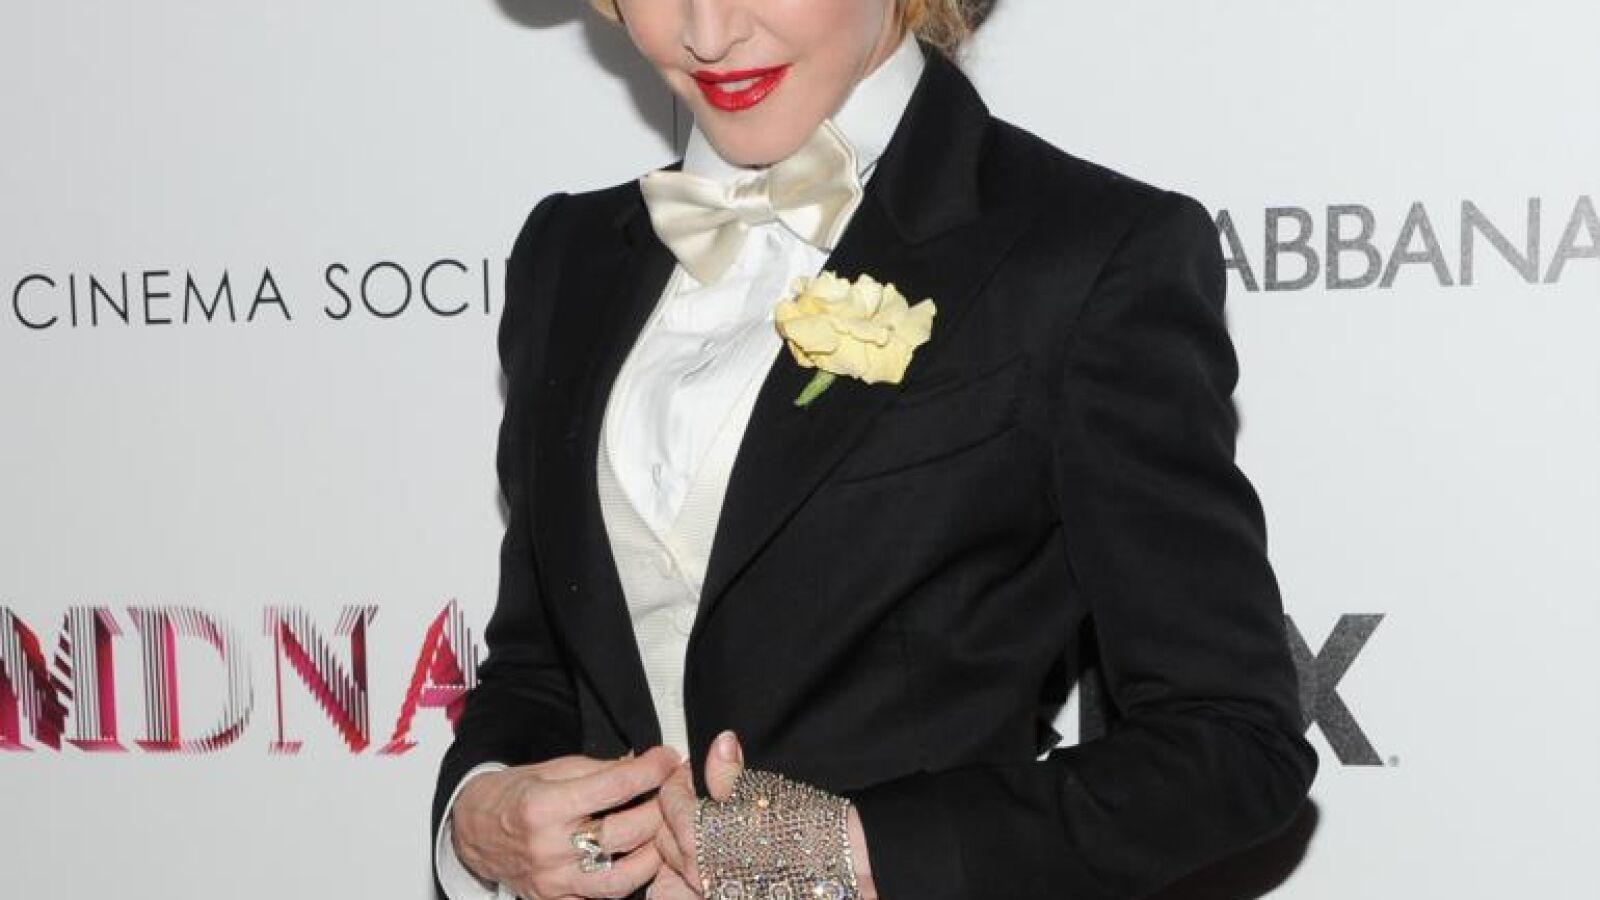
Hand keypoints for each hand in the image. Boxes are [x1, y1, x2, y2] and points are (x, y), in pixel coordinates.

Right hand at [449, 746, 680, 898]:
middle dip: (660, 809)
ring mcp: (553, 881)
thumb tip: (646, 765)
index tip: (668, 759)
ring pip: (623, 877)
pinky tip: (638, 858)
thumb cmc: (516, 794)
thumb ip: (600, 770)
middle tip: (672, 794)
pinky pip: (604, 898)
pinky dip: (629, 878)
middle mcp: (549, 848)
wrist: (475, 830)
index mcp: (545, 806)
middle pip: (626, 833)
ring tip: (661, 831)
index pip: (615, 786)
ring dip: (653, 853)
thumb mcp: (552, 769)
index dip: (651, 770)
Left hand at [648, 732, 877, 899]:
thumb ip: (729, 772)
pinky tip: (728, 848)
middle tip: (702, 793)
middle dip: (677, 810)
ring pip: (680, 860)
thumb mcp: (765, 791)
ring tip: (714, 821)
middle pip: (664, 833)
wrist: (842, 874)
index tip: (695, 770)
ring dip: (688, 837)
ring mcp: (711, 888)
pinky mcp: (726, 896)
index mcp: (699, 835)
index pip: (669, 798)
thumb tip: (718, 743)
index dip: (680, 778)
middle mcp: (697, 868)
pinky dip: (703, 859)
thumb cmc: (805, 831)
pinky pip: (700, 878)